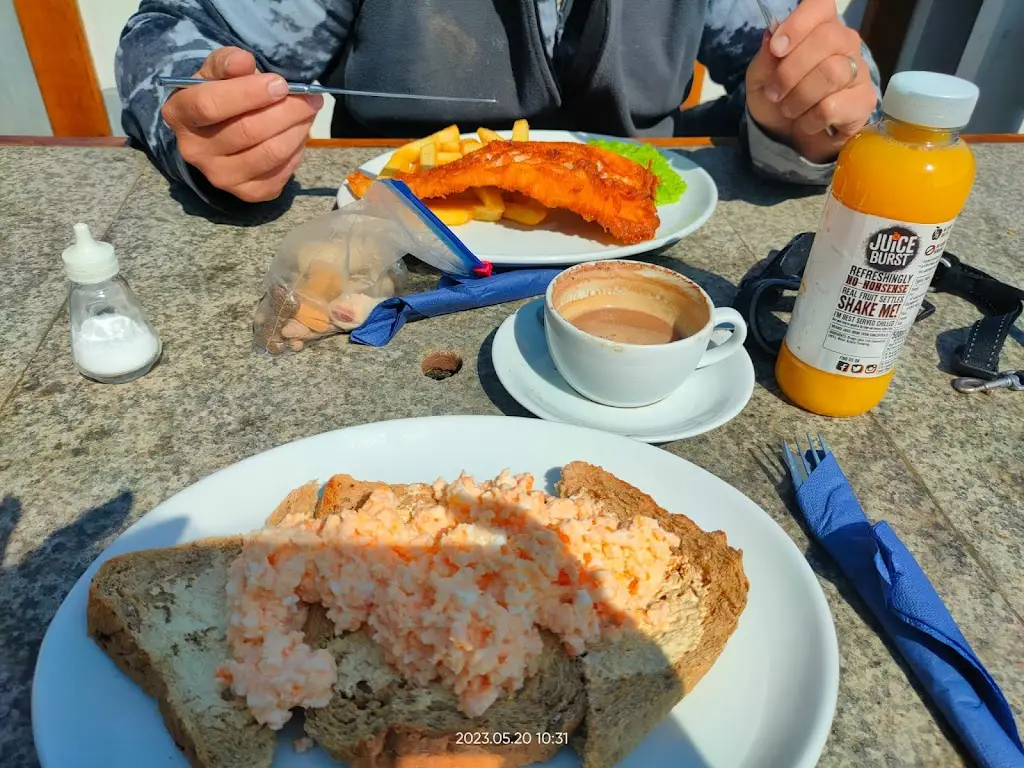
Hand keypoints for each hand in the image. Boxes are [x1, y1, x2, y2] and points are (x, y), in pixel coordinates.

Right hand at [161, 47, 322, 202]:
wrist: (219, 130)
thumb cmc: (219, 93)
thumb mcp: (217, 71)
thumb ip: (228, 62)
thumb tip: (244, 62)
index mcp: (179, 114)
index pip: (210, 105)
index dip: (250, 93)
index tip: (280, 84)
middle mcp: (194, 151)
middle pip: (248, 131)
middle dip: (287, 111)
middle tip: (309, 98)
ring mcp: (219, 177)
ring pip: (269, 154)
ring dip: (298, 131)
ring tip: (308, 113)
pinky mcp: (245, 193)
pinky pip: (279, 175)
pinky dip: (296, 153)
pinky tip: (297, 136)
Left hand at [745, 0, 875, 162]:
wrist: (788, 137)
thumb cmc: (777, 98)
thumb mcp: (760, 78)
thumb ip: (765, 57)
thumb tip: (772, 35)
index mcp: (819, 28)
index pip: (820, 5)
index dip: (798, 24)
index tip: (777, 49)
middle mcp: (845, 42)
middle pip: (827, 39)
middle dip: (790, 71)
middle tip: (774, 92)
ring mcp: (859, 70)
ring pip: (831, 73)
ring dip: (799, 98)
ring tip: (789, 110)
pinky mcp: (864, 101)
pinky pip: (833, 106)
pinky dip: (810, 120)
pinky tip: (808, 123)